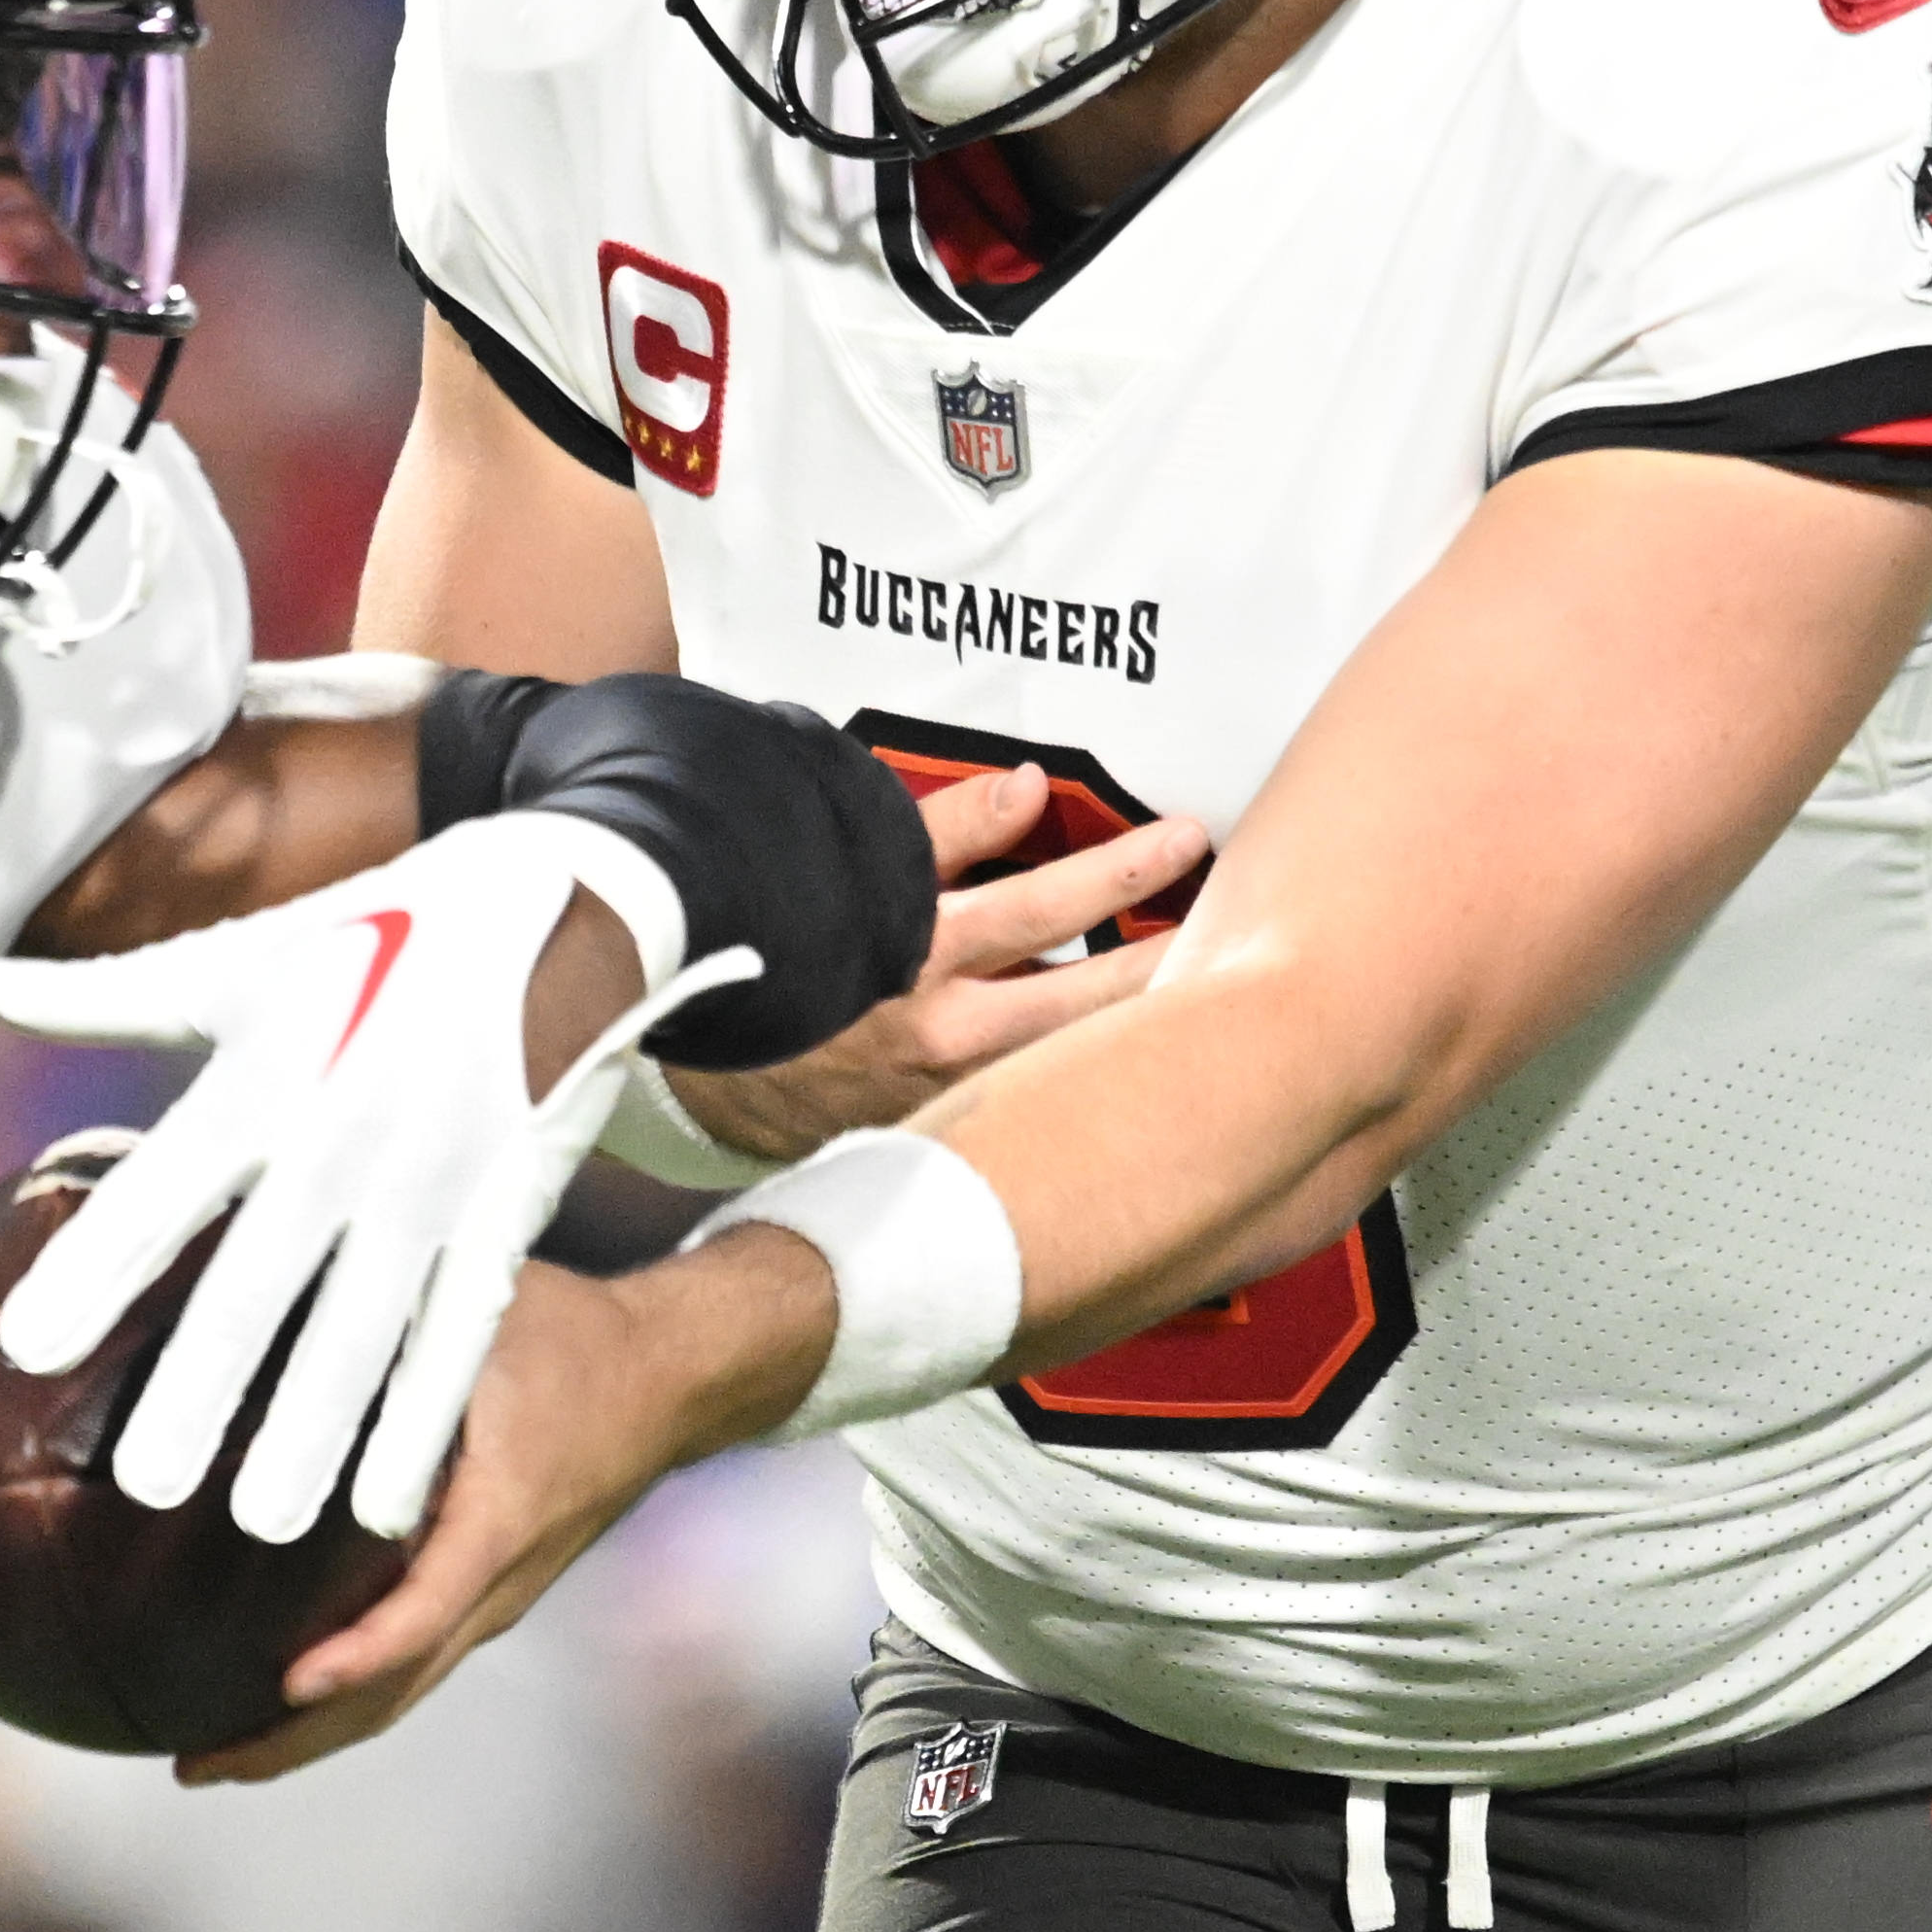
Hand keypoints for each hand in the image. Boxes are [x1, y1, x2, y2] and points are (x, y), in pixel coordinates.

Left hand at [0, 812, 743, 1543]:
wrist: (552, 905)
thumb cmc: (361, 942)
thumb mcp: (235, 961)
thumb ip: (98, 997)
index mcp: (266, 1072)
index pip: (164, 1183)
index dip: (97, 1264)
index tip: (23, 1349)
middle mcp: (345, 1134)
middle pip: (264, 1279)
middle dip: (206, 1382)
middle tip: (145, 1484)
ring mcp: (432, 1182)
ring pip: (369, 1326)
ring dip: (321, 1429)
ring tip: (267, 1527)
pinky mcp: (503, 1213)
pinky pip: (460, 1336)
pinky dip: (426, 1422)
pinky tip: (386, 1509)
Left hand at [196, 1232, 836, 1779]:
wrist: (676, 1377)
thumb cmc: (577, 1336)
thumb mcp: (484, 1310)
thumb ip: (389, 1326)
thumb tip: (272, 1314)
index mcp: (500, 1519)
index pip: (424, 1612)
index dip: (357, 1654)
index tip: (289, 1682)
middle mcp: (500, 1581)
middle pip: (395, 1691)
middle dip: (295, 1740)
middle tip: (195, 1765)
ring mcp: (498, 1598)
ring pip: (401, 1693)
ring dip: (311, 1734)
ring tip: (215, 1756)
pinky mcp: (491, 1592)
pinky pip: (415, 1663)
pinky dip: (347, 1694)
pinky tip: (285, 1695)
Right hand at [661, 768, 1214, 1167]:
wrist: (694, 1064)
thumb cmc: (777, 950)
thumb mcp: (849, 872)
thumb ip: (941, 831)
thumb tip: (1030, 787)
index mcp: (908, 956)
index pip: (1035, 906)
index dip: (1118, 871)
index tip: (1183, 841)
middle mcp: (933, 1037)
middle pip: (1078, 1000)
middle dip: (1165, 963)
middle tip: (1236, 927)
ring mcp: (943, 1100)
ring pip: (1068, 1065)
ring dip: (1141, 1031)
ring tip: (1216, 1000)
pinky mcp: (940, 1144)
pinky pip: (1036, 1115)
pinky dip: (1092, 1092)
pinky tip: (1146, 1078)